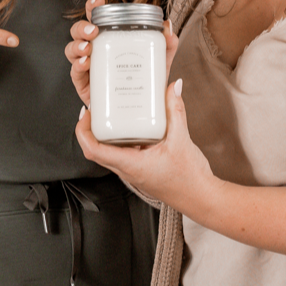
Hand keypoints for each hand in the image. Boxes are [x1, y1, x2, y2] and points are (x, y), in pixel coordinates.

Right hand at [65, 0, 178, 106]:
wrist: (139, 117)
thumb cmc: (145, 87)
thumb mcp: (158, 64)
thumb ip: (166, 47)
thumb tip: (169, 26)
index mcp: (110, 41)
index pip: (97, 18)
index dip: (93, 7)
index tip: (98, 0)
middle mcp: (96, 51)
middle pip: (79, 31)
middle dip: (82, 27)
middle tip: (94, 30)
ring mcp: (88, 68)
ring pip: (72, 50)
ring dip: (76, 45)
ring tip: (88, 48)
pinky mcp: (84, 86)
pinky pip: (75, 73)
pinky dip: (78, 65)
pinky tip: (86, 63)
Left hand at [74, 78, 214, 211]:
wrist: (201, 198)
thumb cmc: (190, 178)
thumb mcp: (182, 138)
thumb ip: (175, 110)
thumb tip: (173, 86)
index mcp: (131, 164)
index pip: (94, 150)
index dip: (83, 131)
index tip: (86, 112)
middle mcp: (127, 170)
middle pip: (96, 150)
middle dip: (90, 128)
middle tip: (96, 107)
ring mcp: (133, 171)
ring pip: (109, 152)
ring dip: (105, 133)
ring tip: (111, 111)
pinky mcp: (141, 169)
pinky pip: (123, 153)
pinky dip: (122, 138)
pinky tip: (133, 123)